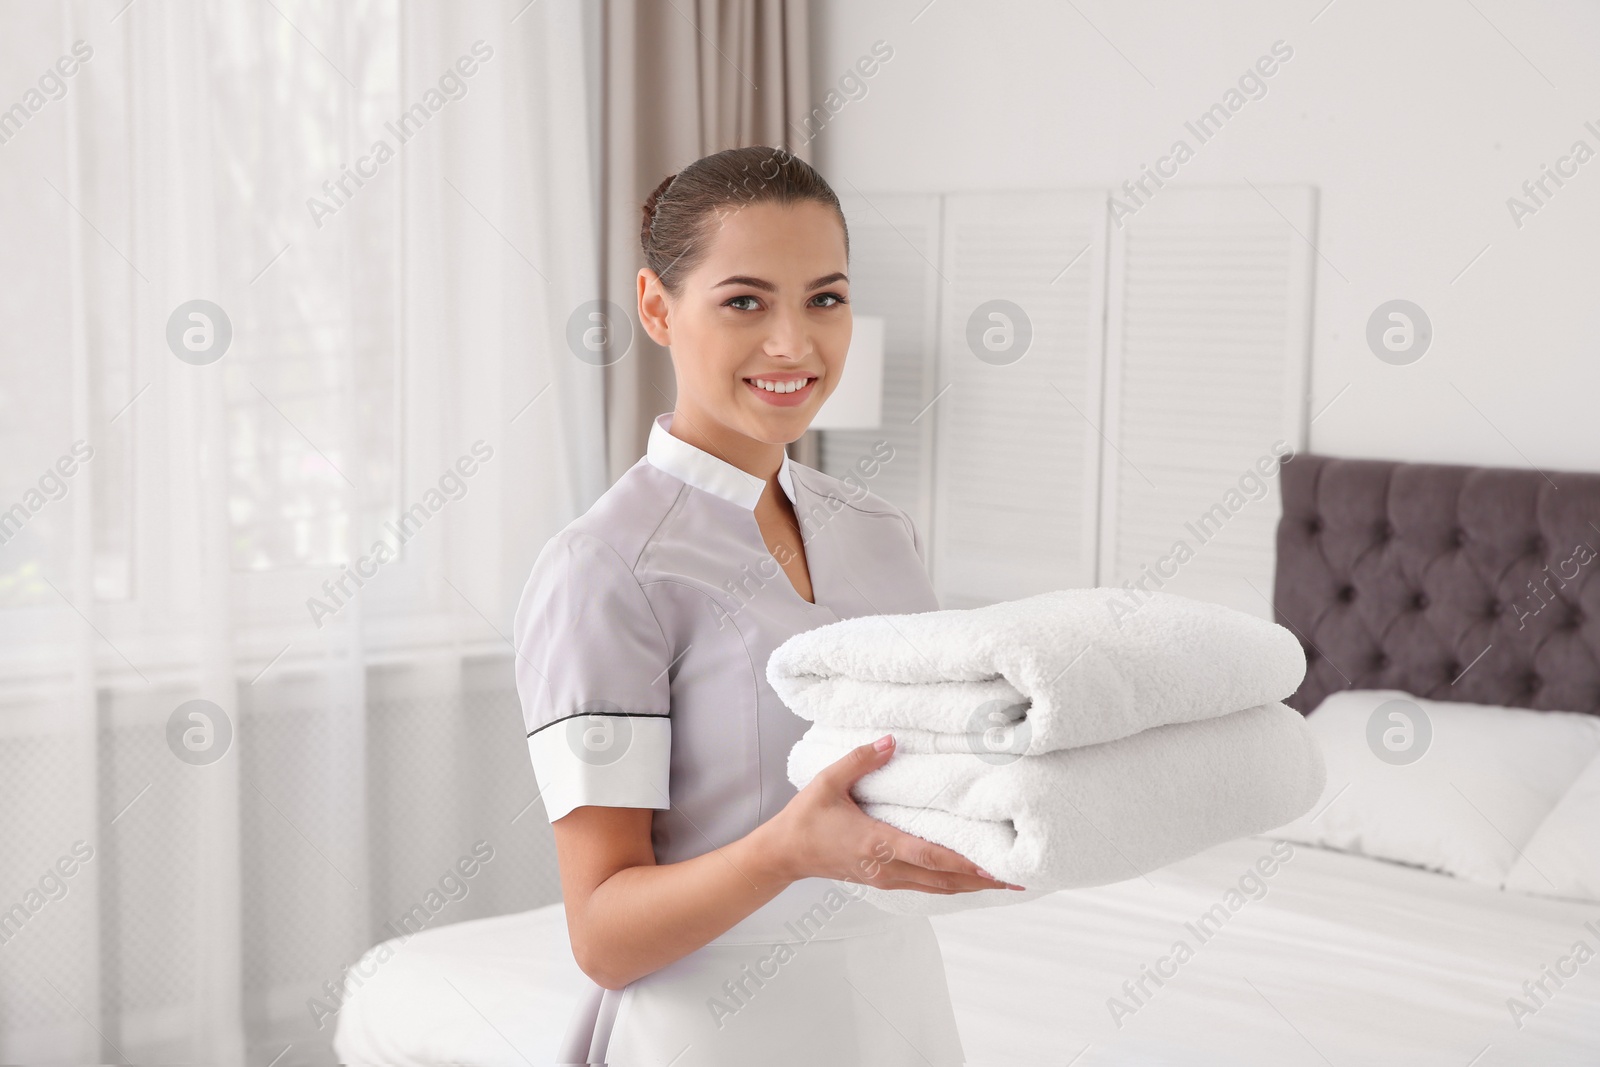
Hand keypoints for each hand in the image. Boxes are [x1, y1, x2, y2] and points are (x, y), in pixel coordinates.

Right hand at [762, 735, 1024, 893]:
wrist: (785, 854)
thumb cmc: (806, 818)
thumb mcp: (828, 781)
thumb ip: (860, 759)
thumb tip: (892, 739)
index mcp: (877, 843)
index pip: (930, 855)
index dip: (965, 861)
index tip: (996, 864)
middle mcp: (888, 867)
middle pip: (945, 879)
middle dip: (983, 879)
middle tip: (1019, 877)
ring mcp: (888, 878)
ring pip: (939, 888)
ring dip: (973, 885)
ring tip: (1005, 881)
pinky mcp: (885, 881)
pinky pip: (927, 886)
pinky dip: (953, 884)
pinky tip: (970, 878)